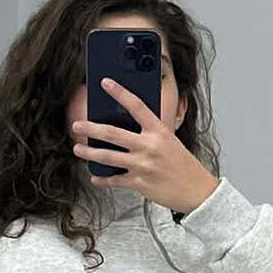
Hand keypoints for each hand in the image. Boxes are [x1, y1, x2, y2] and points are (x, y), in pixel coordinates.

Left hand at [72, 78, 218, 216]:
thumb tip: (127, 127)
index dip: (120, 92)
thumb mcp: (169, 141)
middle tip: (77, 125)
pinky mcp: (139, 183)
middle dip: (91, 128)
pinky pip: (115, 180)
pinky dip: (103, 179)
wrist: (195, 190)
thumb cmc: (183, 164)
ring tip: (78, 149)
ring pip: (108, 157)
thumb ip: (150, 133)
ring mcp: (142, 165)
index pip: (137, 106)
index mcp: (158, 131)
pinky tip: (95, 177)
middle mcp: (148, 146)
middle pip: (113, 133)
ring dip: (89, 153)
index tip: (105, 83)